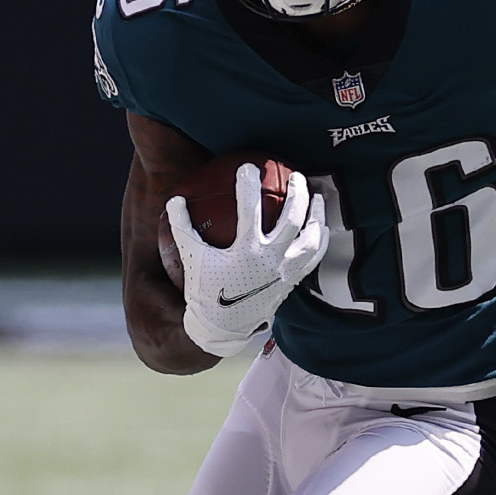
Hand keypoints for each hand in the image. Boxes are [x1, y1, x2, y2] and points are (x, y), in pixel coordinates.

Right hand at [164, 163, 326, 356]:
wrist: (223, 327)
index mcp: (246, 252)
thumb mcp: (192, 258)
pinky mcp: (293, 281)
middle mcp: (271, 260)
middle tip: (296, 176)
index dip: (248, 186)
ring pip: (311, 239)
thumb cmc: (205, 291)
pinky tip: (321, 228)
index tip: (248, 167)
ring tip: (318, 196)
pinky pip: (314, 258)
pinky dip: (320, 240)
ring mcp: (286, 272)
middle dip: (297, 194)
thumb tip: (174, 199)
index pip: (250, 210)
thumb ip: (183, 228)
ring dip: (317, 215)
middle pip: (292, 220)